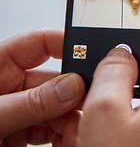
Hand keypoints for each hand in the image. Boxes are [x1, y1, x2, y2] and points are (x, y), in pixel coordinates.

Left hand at [0, 27, 84, 146]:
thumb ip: (30, 102)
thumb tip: (71, 87)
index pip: (39, 43)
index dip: (66, 43)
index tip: (90, 54)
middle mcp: (8, 85)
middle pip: (55, 81)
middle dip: (74, 96)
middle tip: (88, 108)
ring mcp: (16, 110)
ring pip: (57, 108)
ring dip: (71, 121)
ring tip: (77, 132)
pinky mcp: (19, 133)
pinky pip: (50, 129)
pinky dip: (62, 136)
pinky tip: (68, 140)